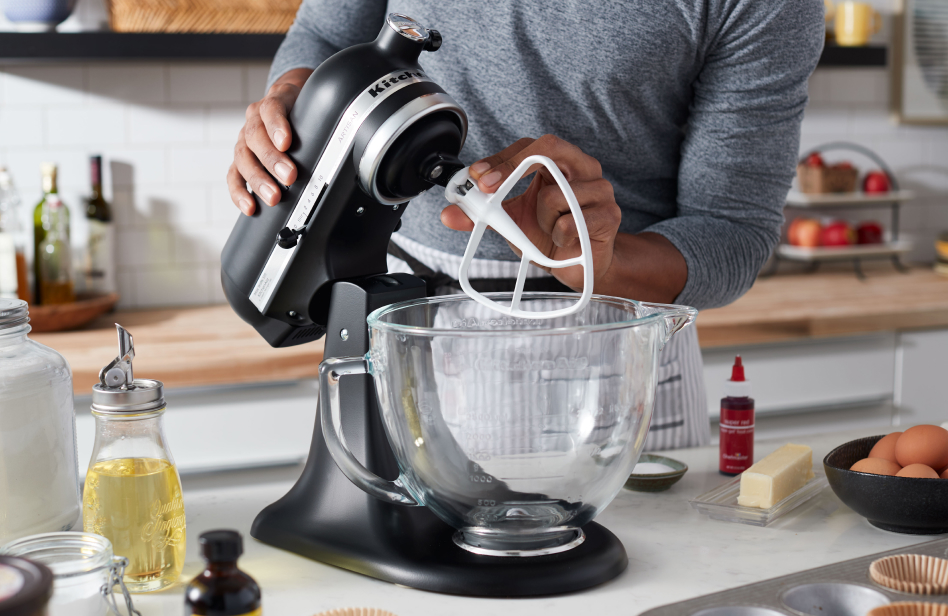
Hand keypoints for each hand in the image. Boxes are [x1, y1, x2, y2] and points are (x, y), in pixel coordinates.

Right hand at [227, 68, 312, 214]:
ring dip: (258, 180)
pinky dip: (240, 192)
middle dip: (272, 159)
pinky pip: (234, 175)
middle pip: (255, 137)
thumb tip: (347, 139)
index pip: (271, 109)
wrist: (287, 100)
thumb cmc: (301, 109)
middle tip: (289, 176)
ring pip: (243, 158)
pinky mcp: (241, 158)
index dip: (277, 125)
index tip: (286, 142)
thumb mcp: (312, 105)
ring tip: (273, 197)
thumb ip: (322, 117)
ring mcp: (244, 140)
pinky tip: (250, 205)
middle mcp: (254, 120)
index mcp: (273, 102)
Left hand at [440, 134, 620, 291]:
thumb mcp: (511, 223)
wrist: (582, 267)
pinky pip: (570, 222)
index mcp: (560, 163)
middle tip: (489, 190)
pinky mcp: (609, 214)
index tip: (477, 178)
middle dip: (513, 168)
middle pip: (550, 148)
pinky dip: (557, 235)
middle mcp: (582, 168)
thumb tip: (449, 214)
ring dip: (541, 219)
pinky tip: (563, 240)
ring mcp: (599, 190)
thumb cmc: (551, 235)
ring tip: (549, 229)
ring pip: (554, 194)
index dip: (503, 158)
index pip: (530, 146)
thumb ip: (482, 215)